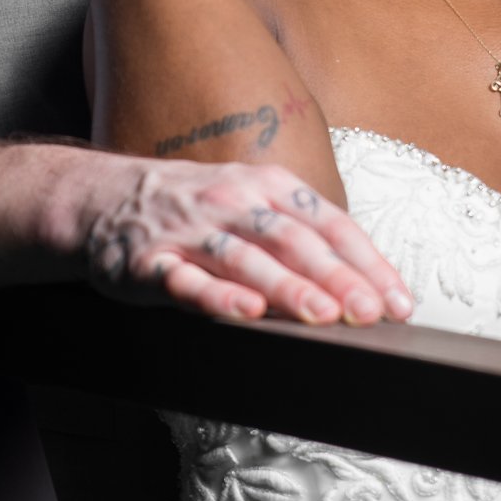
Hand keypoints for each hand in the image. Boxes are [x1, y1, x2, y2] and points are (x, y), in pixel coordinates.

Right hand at [81, 157, 416, 326]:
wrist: (101, 197)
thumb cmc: (194, 208)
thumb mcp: (251, 202)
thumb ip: (302, 235)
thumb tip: (366, 281)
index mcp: (267, 186)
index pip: (329, 224)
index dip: (367, 263)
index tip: (398, 302)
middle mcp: (233, 201)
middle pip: (293, 240)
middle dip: (336, 277)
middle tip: (370, 312)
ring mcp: (190, 230)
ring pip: (246, 259)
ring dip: (287, 287)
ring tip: (322, 314)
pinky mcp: (149, 261)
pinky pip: (185, 280)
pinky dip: (217, 295)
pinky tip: (244, 311)